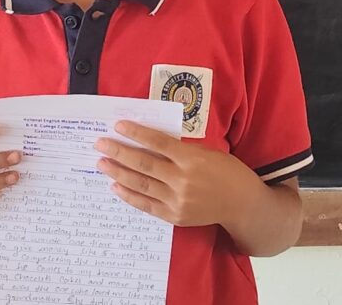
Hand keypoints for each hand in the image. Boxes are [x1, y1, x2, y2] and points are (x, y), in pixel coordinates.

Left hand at [95, 121, 265, 227]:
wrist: (241, 204)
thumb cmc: (226, 172)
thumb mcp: (207, 153)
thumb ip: (180, 150)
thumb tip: (149, 142)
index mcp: (193, 159)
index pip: (158, 143)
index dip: (137, 134)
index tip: (118, 126)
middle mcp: (183, 180)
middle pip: (144, 164)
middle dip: (119, 152)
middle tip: (100, 144)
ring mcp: (177, 200)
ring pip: (141, 184)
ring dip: (118, 173)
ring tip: (102, 163)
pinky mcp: (174, 216)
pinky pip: (146, 205)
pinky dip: (129, 195)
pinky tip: (116, 186)